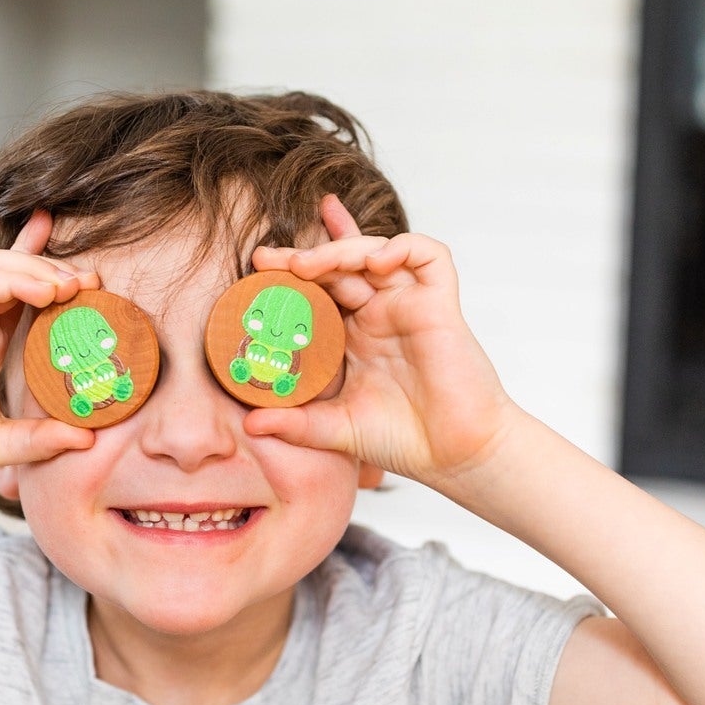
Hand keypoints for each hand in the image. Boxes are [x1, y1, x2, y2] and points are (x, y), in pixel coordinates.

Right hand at [0, 210, 97, 491]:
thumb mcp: (0, 444)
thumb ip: (41, 438)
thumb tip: (88, 437)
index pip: (18, 290)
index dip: (44, 266)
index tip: (85, 265)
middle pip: (13, 268)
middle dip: (54, 266)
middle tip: (93, 281)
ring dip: (37, 267)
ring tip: (73, 286)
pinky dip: (16, 280)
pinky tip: (46, 293)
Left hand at [245, 195, 519, 487]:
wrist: (455, 457)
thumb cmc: (405, 440)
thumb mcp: (336, 429)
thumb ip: (295, 424)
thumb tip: (249, 423)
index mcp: (356, 335)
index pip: (323, 287)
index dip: (294, 269)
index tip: (258, 266)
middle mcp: (381, 314)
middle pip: (342, 265)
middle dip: (305, 256)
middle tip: (268, 258)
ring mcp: (410, 305)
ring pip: (376, 252)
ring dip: (341, 249)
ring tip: (308, 265)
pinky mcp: (440, 305)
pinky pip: (429, 256)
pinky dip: (403, 246)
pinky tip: (376, 260)